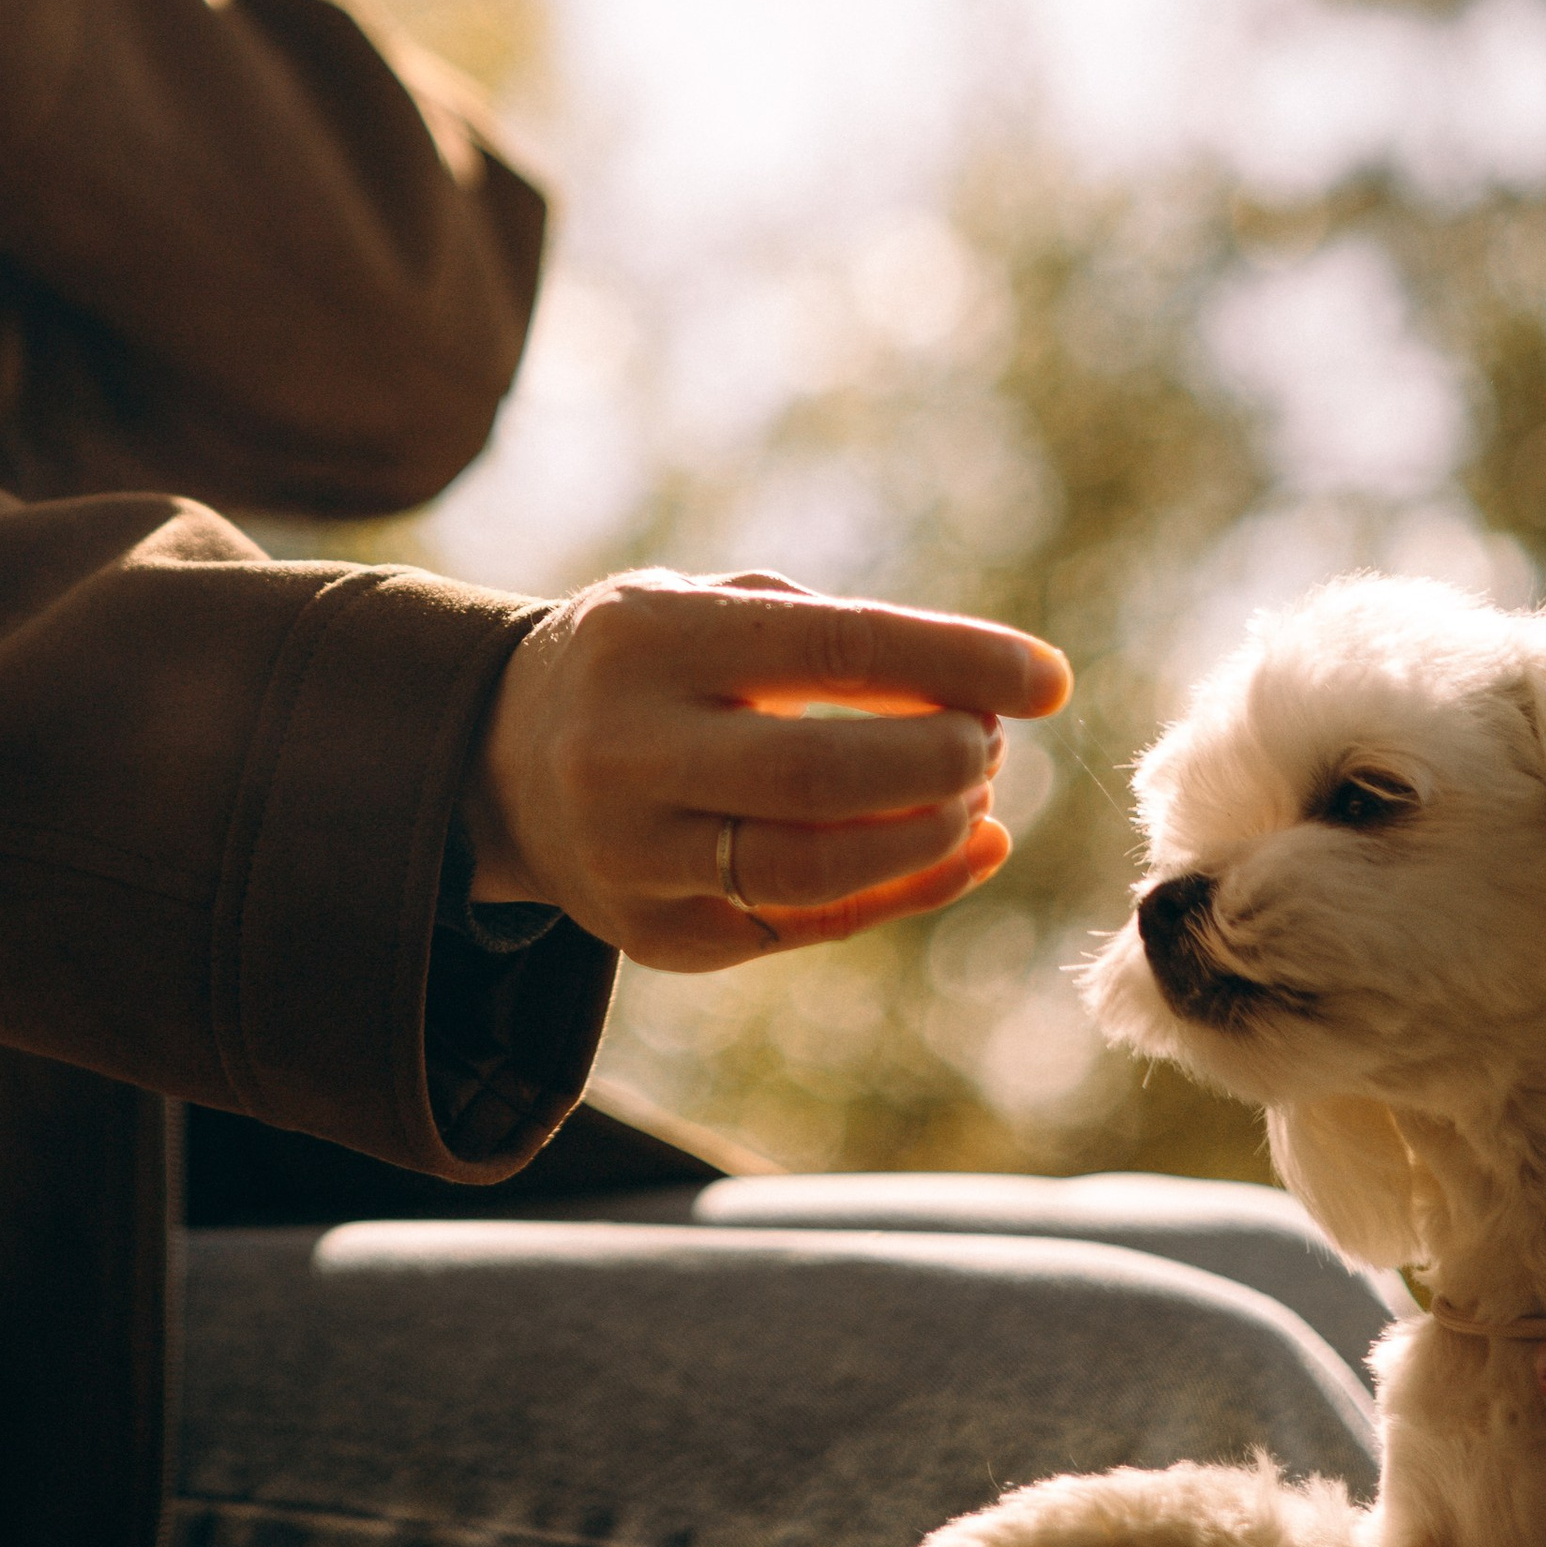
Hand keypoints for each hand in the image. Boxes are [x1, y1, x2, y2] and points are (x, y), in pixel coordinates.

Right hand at [464, 569, 1072, 971]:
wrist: (497, 759)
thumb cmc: (649, 664)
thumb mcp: (709, 608)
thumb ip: (832, 639)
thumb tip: (987, 699)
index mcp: (646, 640)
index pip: (830, 647)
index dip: (954, 662)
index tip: (1048, 677)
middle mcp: (624, 751)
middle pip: (822, 775)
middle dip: (942, 762)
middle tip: (992, 744)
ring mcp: (633, 857)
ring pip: (815, 870)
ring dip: (929, 837)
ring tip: (974, 797)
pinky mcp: (655, 938)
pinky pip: (804, 926)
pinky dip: (905, 893)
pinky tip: (965, 850)